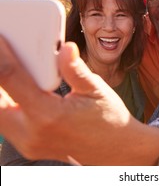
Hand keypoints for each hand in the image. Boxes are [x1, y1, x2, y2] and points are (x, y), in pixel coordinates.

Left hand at [0, 37, 158, 164]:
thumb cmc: (110, 120)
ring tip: (9, 71)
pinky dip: (6, 105)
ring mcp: (29, 144)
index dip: (1, 54)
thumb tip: (66, 48)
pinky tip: (16, 92)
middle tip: (4, 55)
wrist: (117, 149)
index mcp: (49, 115)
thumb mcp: (96, 90)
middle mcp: (32, 133)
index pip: (11, 78)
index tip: (0, 39)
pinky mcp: (30, 146)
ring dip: (0, 93)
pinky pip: (6, 124)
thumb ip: (76, 69)